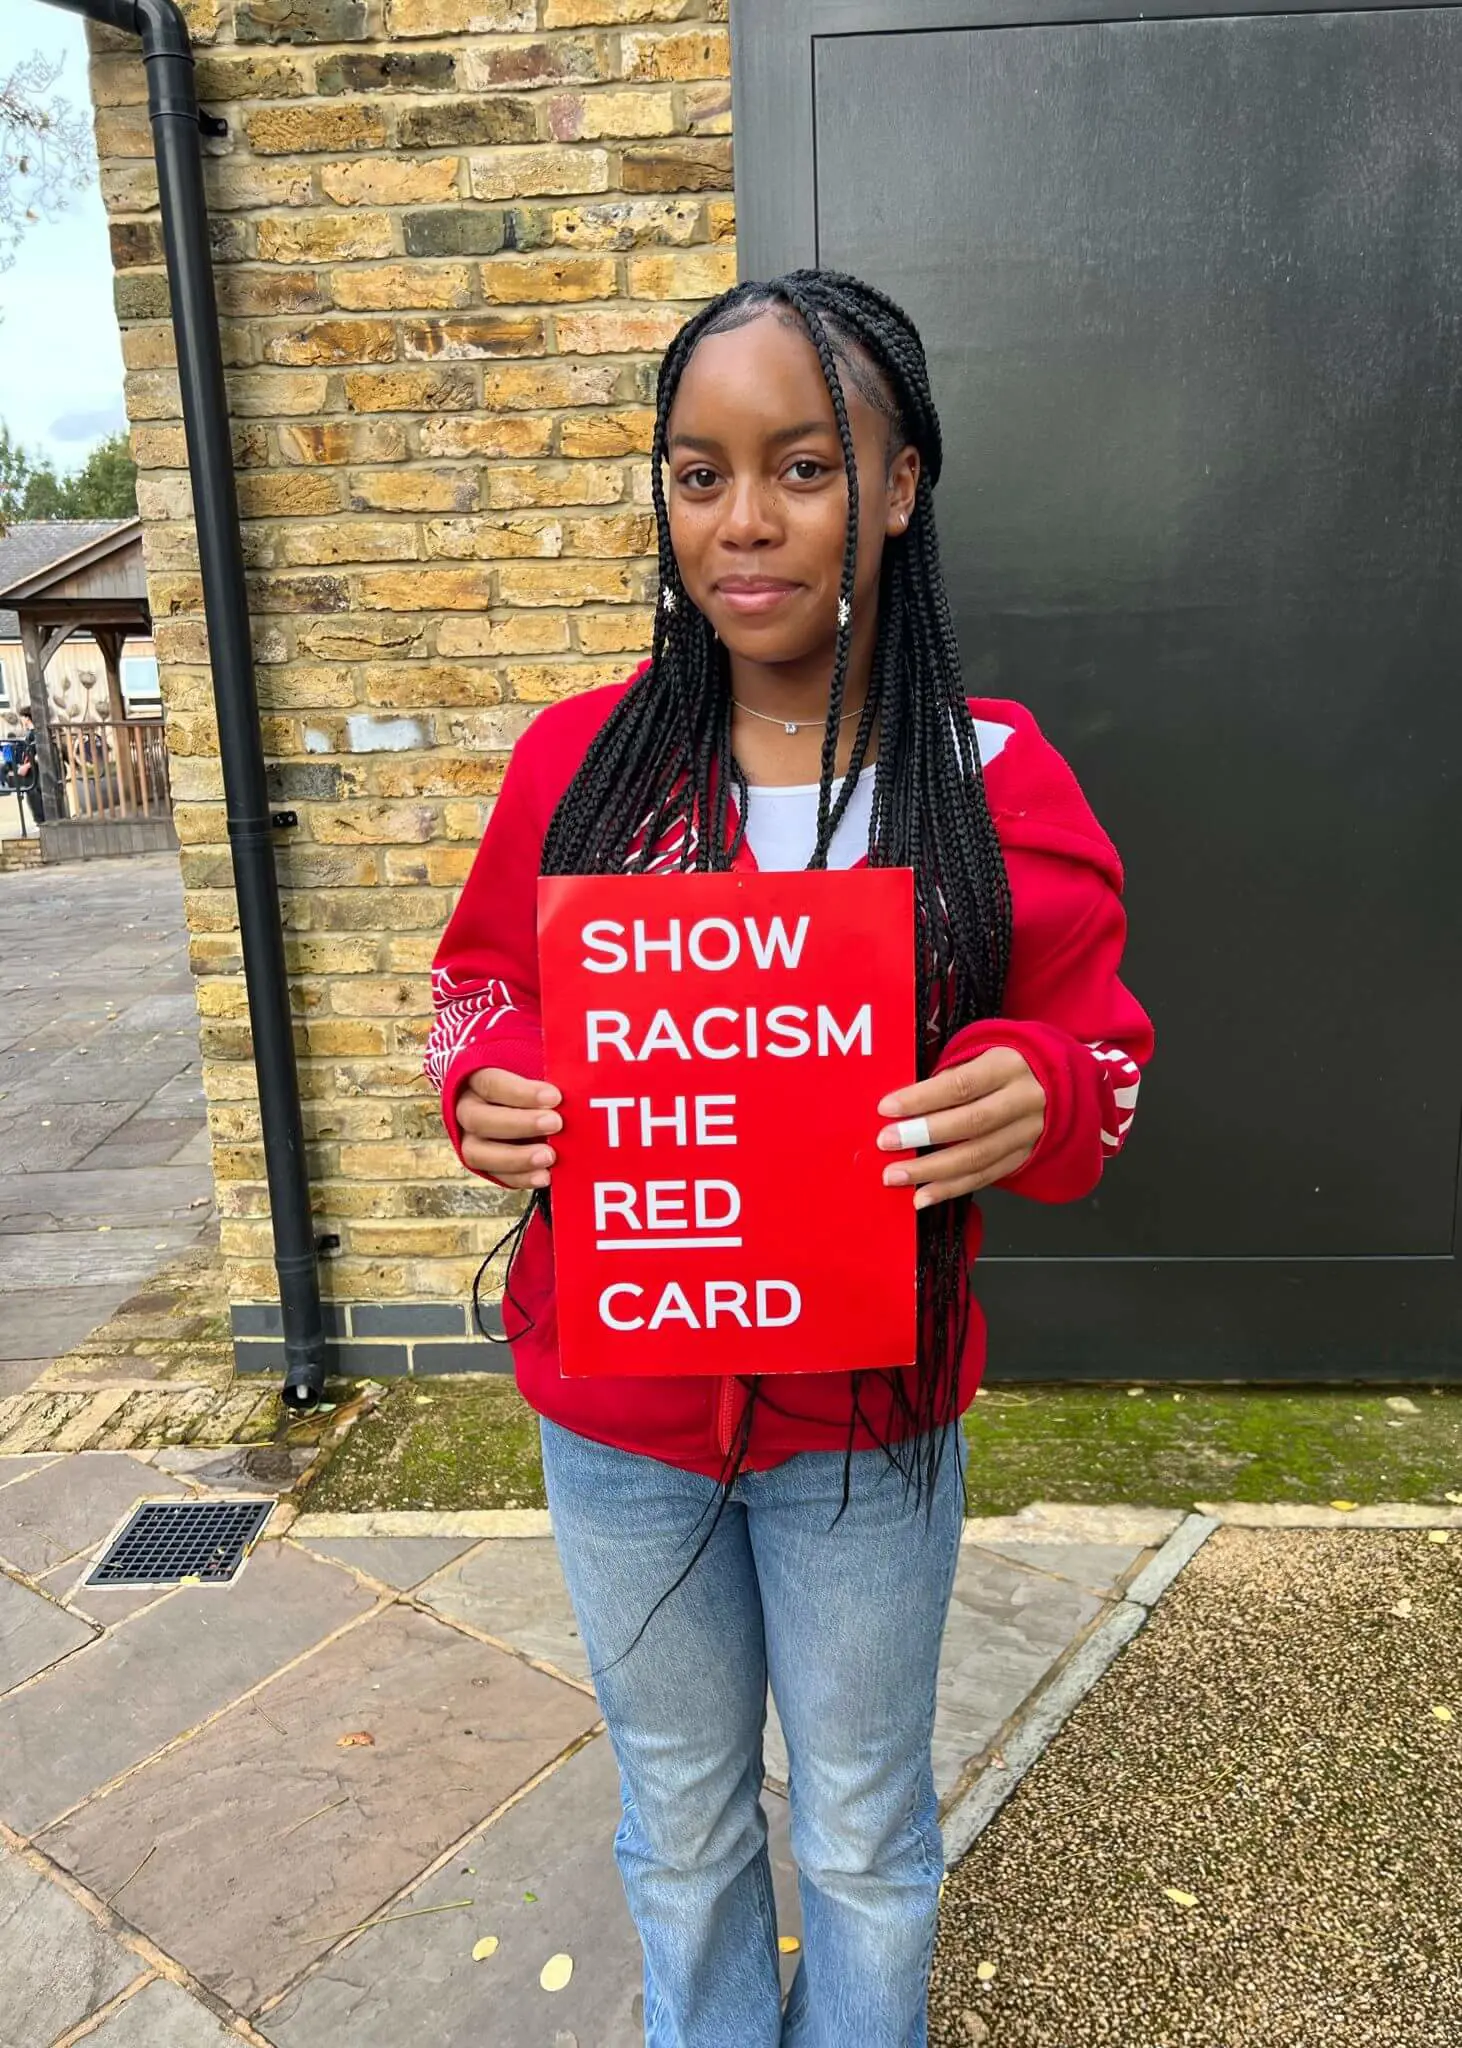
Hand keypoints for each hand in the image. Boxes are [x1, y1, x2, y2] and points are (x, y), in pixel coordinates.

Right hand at [456, 1069, 562, 1188]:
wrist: (521, 1100)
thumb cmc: (531, 1078)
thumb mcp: (535, 1062)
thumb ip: (549, 1066)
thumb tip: (578, 1068)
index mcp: (475, 1078)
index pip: (491, 1083)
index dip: (521, 1092)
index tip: (555, 1096)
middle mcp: (467, 1110)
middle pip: (480, 1120)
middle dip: (520, 1123)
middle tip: (556, 1123)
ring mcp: (471, 1140)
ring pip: (478, 1153)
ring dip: (516, 1157)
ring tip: (550, 1156)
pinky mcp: (485, 1164)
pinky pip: (494, 1176)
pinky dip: (520, 1178)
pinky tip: (545, 1176)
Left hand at [876, 1047, 1045, 1207]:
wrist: (1052, 1082)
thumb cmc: (1001, 1067)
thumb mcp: (979, 1056)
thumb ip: (946, 1076)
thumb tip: (901, 1105)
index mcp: (1008, 1066)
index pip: (960, 1084)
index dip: (922, 1098)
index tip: (887, 1108)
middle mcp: (1023, 1100)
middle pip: (971, 1122)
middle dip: (923, 1135)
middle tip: (886, 1142)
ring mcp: (1027, 1132)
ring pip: (977, 1157)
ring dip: (932, 1171)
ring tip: (897, 1175)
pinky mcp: (1023, 1156)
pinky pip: (985, 1177)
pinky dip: (951, 1188)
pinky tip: (923, 1194)